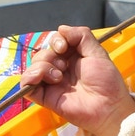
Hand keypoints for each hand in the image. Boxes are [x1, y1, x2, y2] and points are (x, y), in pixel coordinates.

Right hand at [20, 25, 134, 135]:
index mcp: (72, 57)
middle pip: (41, 53)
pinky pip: (27, 84)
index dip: (56, 41)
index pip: (54, 42)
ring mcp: (51, 83)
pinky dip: (30, 77)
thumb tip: (61, 29)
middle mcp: (60, 68)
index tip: (64, 47)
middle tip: (64, 66)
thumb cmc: (107, 83)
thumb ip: (81, 36)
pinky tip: (47, 79)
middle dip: (50, 55)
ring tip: (59, 77)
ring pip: (33, 66)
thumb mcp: (97, 52)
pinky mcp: (45, 97)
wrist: (108, 106)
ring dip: (43, 66)